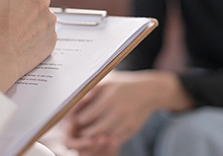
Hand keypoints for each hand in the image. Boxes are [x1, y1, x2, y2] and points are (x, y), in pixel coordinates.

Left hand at [65, 70, 193, 155]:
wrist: (149, 91)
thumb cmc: (122, 85)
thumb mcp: (107, 81)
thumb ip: (90, 90)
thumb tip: (75, 100)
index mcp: (109, 97)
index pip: (87, 116)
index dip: (78, 121)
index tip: (74, 119)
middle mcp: (118, 111)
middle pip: (94, 130)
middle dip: (84, 132)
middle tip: (79, 129)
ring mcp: (126, 122)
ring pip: (104, 138)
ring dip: (94, 138)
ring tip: (88, 133)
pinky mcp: (132, 130)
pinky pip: (116, 141)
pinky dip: (106, 141)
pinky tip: (101, 135)